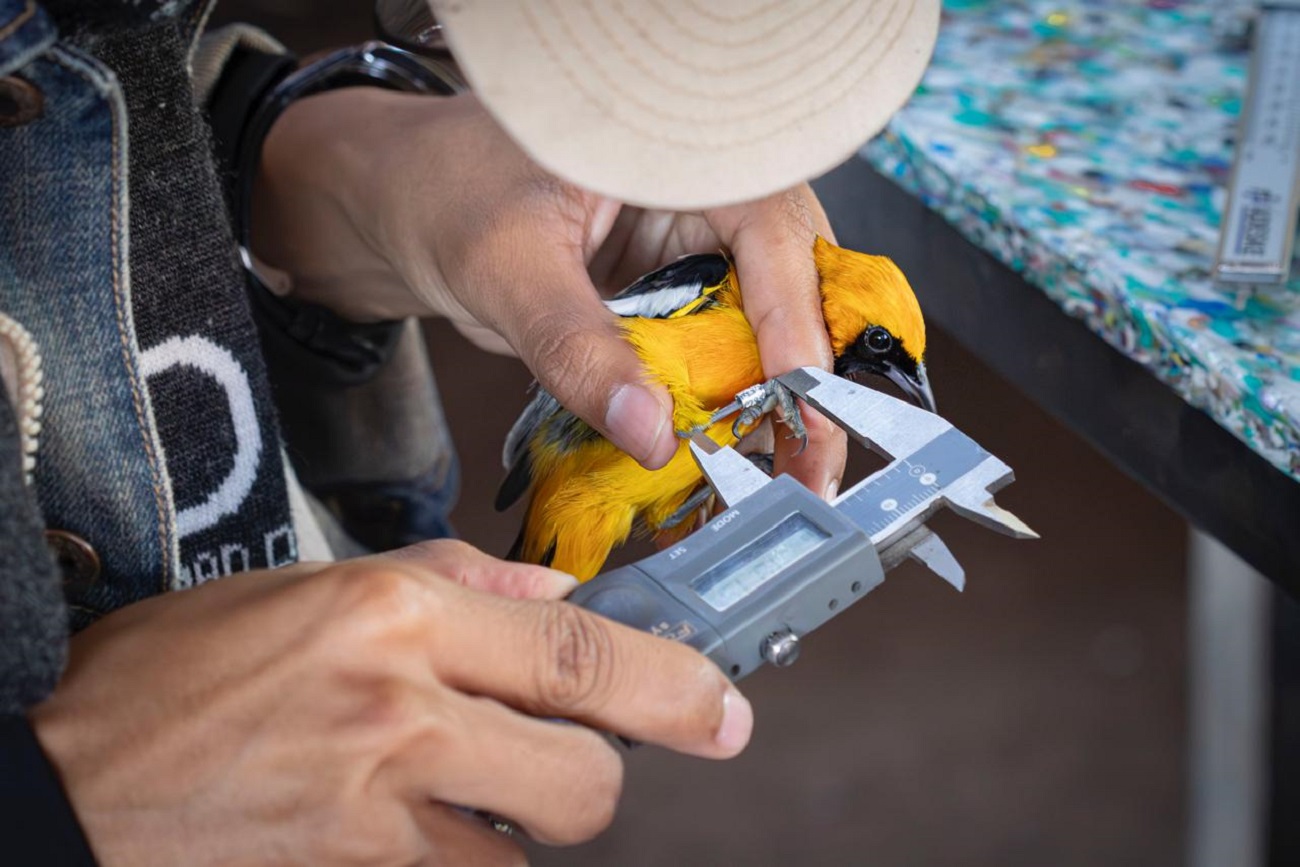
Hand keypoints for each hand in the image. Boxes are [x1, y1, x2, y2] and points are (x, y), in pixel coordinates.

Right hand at [30, 541, 751, 865]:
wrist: (65, 792)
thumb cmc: (179, 676)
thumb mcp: (311, 584)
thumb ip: (454, 580)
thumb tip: (559, 596)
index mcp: (393, 617)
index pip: (576, 651)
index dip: (671, 684)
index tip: (724, 708)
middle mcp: (397, 717)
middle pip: (583, 779)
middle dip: (592, 774)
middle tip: (552, 753)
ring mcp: (374, 821)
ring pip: (526, 851)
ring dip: (513, 825)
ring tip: (443, 788)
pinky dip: (457, 862)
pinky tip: (398, 827)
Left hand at [252, 90, 845, 497]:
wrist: (400, 202)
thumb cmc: (444, 190)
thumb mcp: (507, 267)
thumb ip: (576, 348)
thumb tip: (650, 433)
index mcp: (687, 151)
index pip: (772, 232)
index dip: (795, 325)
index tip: (798, 405)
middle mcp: (710, 194)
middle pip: (795, 286)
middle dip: (806, 381)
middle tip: (811, 467)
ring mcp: (695, 246)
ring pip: (765, 328)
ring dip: (775, 403)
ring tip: (786, 478)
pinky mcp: (673, 293)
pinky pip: (716, 351)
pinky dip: (724, 405)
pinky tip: (731, 456)